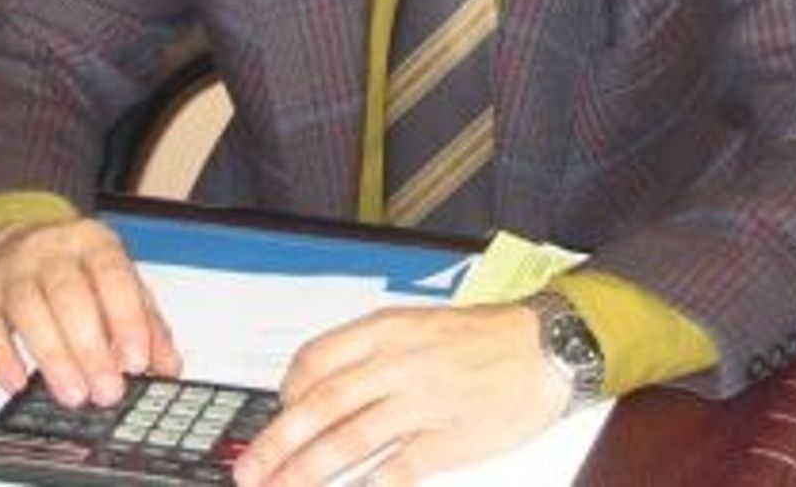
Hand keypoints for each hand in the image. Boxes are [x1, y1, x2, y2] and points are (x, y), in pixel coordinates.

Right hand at [0, 215, 181, 406]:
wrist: (12, 236)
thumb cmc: (74, 265)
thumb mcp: (118, 281)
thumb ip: (147, 321)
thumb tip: (168, 365)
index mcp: (94, 242)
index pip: (114, 277)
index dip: (127, 320)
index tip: (137, 362)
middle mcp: (53, 251)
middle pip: (70, 297)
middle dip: (90, 349)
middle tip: (106, 390)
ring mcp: (14, 270)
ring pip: (30, 311)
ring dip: (53, 358)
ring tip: (73, 394)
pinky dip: (2, 358)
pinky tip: (18, 384)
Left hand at [232, 302, 568, 485]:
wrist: (546, 347)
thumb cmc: (484, 337)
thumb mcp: (419, 324)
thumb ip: (371, 351)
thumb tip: (322, 384)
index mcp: (388, 330)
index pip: (317, 359)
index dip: (286, 391)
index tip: (273, 413)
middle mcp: (399, 364)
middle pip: (323, 406)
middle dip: (278, 442)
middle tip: (249, 469)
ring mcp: (423, 404)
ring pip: (350, 441)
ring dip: (307, 471)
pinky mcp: (447, 440)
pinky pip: (396, 469)